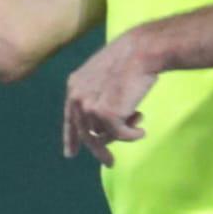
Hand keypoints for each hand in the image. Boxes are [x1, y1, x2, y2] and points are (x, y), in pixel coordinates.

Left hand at [63, 32, 159, 165]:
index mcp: (75, 85)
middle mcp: (77, 96)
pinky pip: (121, 136)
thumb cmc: (131, 61)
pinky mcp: (106, 114)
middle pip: (85, 133)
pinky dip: (133, 135)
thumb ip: (100, 99)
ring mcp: (90, 106)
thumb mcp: (106, 79)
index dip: (71, 137)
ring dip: (123, 132)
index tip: (70, 154)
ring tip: (139, 120)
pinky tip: (142, 128)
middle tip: (110, 163)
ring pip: (104, 136)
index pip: (71, 117)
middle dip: (99, 150)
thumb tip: (103, 130)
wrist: (141, 50)